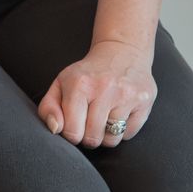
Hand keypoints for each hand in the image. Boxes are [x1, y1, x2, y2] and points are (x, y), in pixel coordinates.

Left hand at [38, 35, 156, 147]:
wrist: (122, 52)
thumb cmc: (87, 74)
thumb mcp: (60, 84)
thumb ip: (48, 107)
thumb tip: (55, 129)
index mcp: (79, 85)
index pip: (72, 131)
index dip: (71, 134)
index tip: (74, 126)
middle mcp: (104, 89)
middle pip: (93, 138)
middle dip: (88, 137)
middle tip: (88, 124)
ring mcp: (127, 95)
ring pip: (112, 139)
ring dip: (105, 136)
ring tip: (103, 120)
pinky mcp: (144, 101)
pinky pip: (129, 134)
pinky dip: (122, 131)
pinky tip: (119, 114)